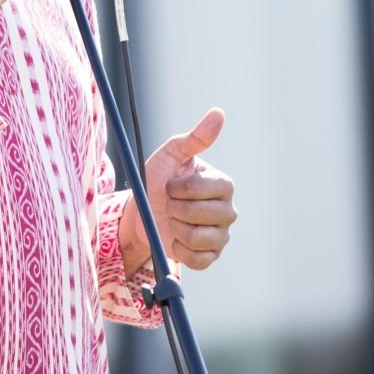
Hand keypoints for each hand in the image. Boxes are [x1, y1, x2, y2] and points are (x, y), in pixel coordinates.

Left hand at [119, 107, 236, 273]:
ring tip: (173, 219)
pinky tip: (176, 237)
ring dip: (176, 228)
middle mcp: (228, 210)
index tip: (169, 184)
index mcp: (223, 184)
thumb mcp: (172, 153)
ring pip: (198, 238)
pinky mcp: (212, 256)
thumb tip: (218, 113)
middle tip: (170, 203)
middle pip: (199, 215)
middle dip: (175, 208)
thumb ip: (196, 137)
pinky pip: (198, 260)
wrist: (144, 210)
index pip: (200, 189)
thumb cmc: (160, 177)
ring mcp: (222, 235)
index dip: (177, 188)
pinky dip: (180, 249)